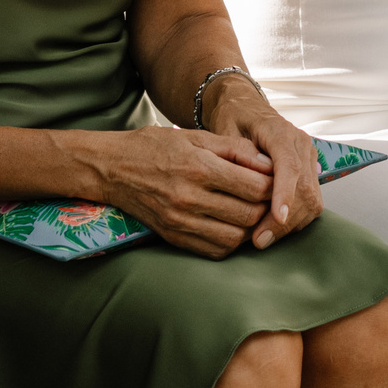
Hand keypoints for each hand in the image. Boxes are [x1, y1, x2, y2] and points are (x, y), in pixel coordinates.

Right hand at [94, 127, 275, 258]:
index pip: (255, 187)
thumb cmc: (154, 147)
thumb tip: (269, 163)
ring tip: (250, 211)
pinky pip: (215, 250)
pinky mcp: (174, 237)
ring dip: (250, 227)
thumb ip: (234, 149)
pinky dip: (231, 241)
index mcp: (199, 167)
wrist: (112, 168)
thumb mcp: (195, 136)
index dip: (273, 185)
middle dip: (266, 207)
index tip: (275, 180)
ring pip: (236, 237)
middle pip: (249, 214)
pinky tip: (231, 225)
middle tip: (268, 198)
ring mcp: (181, 221)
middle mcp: (190, 198)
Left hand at [202, 77, 323, 250]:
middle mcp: (300, 143)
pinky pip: (311, 201)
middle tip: (259, 240)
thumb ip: (236, 155)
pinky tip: (273, 228)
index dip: (286, 193)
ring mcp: (308, 157)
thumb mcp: (225, 131)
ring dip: (292, 224)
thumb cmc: (232, 119)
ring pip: (313, 199)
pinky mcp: (310, 170)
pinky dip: (295, 219)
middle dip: (286, 219)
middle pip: (305, 188)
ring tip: (263, 238)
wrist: (244, 108)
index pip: (290, 165)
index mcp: (279, 131)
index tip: (279, 217)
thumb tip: (247, 183)